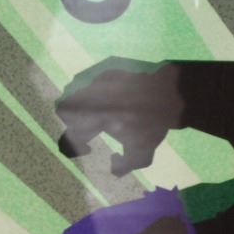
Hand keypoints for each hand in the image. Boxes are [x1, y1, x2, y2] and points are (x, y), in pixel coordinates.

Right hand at [56, 62, 184, 174]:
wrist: (171, 91)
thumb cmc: (154, 123)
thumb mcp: (142, 153)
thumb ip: (123, 166)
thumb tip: (112, 166)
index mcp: (92, 119)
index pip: (69, 137)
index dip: (73, 149)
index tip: (88, 150)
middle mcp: (88, 97)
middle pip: (63, 109)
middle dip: (70, 121)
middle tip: (86, 126)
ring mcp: (95, 79)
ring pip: (73, 90)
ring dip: (78, 102)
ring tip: (95, 109)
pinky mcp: (105, 67)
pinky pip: (90, 77)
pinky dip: (93, 88)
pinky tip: (108, 95)